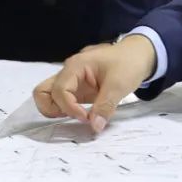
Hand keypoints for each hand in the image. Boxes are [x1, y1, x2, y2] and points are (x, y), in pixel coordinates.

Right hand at [33, 35, 155, 133]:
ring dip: (56, 110)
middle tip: (73, 117)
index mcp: (75, 66)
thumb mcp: (119, 85)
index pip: (59, 90)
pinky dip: (66, 110)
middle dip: (52, 109)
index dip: (69, 108)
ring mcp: (71, 81)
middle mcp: (68, 72)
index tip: (87, 118)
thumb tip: (94, 127)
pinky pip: (62, 100)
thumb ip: (105, 106)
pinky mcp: (78, 88)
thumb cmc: (128, 63)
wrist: (139, 54)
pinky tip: (83, 115)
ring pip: (48, 96)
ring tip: (77, 116)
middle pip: (42, 91)